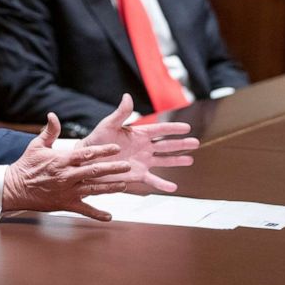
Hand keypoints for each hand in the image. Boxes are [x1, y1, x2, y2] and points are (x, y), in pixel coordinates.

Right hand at [3, 112, 130, 220]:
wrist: (15, 188)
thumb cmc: (26, 165)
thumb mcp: (37, 145)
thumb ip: (49, 131)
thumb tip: (53, 115)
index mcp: (61, 160)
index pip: (86, 154)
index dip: (102, 151)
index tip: (116, 148)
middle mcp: (67, 176)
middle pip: (94, 172)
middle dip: (112, 169)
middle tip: (127, 166)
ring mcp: (67, 191)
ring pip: (93, 190)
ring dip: (110, 188)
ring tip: (124, 185)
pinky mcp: (65, 204)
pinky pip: (84, 210)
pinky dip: (97, 214)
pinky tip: (109, 216)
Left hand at [79, 94, 197, 192]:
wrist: (88, 160)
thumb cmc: (96, 140)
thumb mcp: (108, 125)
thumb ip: (120, 113)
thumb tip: (127, 96)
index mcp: (139, 134)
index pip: (160, 130)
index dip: (173, 129)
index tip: (187, 127)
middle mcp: (144, 147)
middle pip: (166, 145)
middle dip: (181, 144)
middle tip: (196, 143)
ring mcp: (142, 161)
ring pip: (164, 161)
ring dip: (177, 160)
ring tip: (190, 160)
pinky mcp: (137, 174)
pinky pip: (153, 179)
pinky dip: (163, 184)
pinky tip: (173, 187)